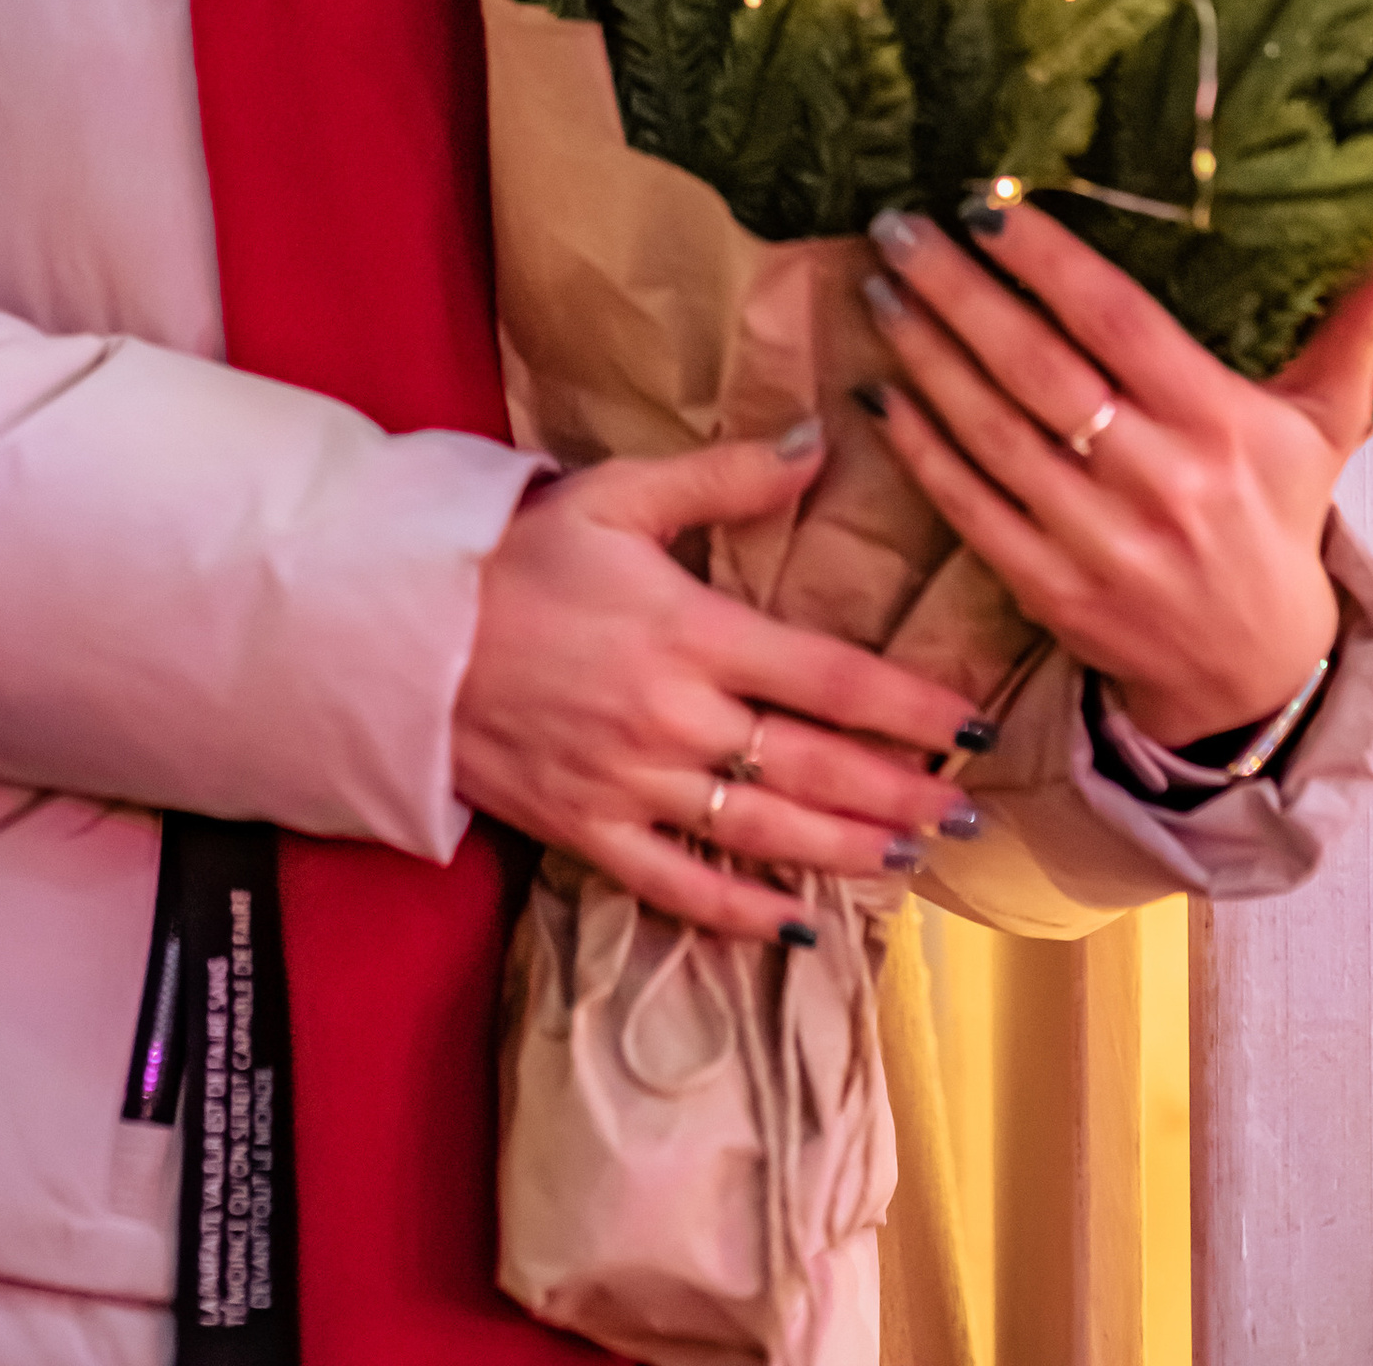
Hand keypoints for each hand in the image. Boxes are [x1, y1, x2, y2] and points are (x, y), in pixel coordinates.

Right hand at [452, 433, 997, 942]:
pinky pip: (675, 887)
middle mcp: (672, 718)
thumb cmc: (517, 554)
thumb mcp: (617, 494)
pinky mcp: (586, 831)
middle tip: (971, 815)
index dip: (908, 705)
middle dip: (900, 793)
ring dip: (845, 852)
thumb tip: (820, 445)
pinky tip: (795, 926)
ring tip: (913, 863)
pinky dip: (739, 915)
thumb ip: (724, 477)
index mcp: (689, 630)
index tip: (973, 723)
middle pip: (811, 767)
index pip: (828, 676)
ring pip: (760, 835)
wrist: (398, 629)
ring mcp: (629, 785)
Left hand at [863, 204, 1372, 752]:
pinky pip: (972, 507)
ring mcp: (1102, 543)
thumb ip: (1357, 321)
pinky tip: (879, 392)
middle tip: (898, 226)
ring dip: (927, 356)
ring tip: (881, 288)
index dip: (1047, 259)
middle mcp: (1161, 482)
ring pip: (995, 434)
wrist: (1257, 674)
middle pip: (1041, 370)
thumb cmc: (1279, 518)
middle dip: (960, 291)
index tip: (984, 199)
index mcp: (1222, 425)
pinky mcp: (1053, 591)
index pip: (1119, 323)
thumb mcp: (1325, 422)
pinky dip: (919, 448)